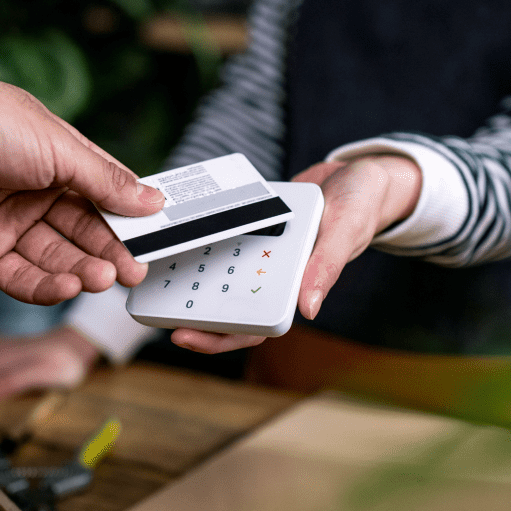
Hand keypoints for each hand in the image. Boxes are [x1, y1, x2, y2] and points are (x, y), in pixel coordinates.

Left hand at [0, 63, 163, 304]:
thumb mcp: (55, 146)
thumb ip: (104, 181)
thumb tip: (152, 200)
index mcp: (56, 160)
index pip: (103, 197)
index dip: (128, 220)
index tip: (155, 240)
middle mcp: (33, 194)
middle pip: (82, 233)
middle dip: (109, 252)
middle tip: (134, 271)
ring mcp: (6, 224)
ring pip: (55, 259)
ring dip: (82, 271)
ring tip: (103, 278)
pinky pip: (19, 278)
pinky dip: (46, 287)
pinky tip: (68, 286)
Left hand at [168, 154, 420, 353]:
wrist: (357, 173)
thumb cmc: (360, 206)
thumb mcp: (346, 230)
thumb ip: (326, 266)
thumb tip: (307, 309)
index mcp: (293, 289)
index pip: (250, 326)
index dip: (216, 336)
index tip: (181, 335)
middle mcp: (271, 274)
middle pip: (222, 304)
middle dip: (187, 310)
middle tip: (150, 304)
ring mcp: (258, 252)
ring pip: (216, 271)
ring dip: (186, 274)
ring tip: (150, 269)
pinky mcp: (250, 226)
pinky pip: (221, 235)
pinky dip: (200, 235)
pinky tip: (172, 227)